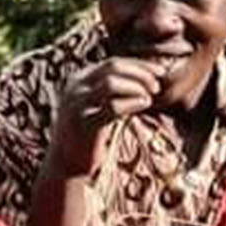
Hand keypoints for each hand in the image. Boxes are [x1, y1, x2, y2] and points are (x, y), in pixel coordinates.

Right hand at [50, 58, 162, 176]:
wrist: (65, 163)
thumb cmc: (87, 134)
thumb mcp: (95, 106)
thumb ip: (111, 91)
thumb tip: (143, 78)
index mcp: (79, 79)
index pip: (113, 63)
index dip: (140, 65)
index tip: (160, 72)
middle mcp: (75, 87)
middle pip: (112, 67)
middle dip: (140, 73)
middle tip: (157, 86)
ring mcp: (77, 104)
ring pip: (110, 83)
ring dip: (136, 87)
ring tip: (150, 97)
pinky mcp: (83, 123)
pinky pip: (111, 107)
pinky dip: (131, 103)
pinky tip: (143, 105)